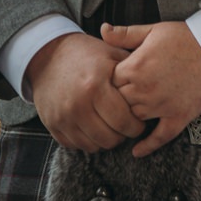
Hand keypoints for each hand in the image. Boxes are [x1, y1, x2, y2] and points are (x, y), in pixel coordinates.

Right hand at [28, 32, 144, 151]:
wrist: (47, 56)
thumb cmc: (85, 54)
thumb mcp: (110, 54)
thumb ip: (132, 71)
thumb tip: (153, 89)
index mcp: (95, 85)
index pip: (124, 121)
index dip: (137, 125)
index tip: (139, 121)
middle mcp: (78, 104)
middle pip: (111, 138)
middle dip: (123, 135)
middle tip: (127, 126)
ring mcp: (63, 117)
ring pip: (94, 146)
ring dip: (107, 140)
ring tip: (111, 127)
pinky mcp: (53, 125)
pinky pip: (77, 146)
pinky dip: (89, 140)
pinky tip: (94, 127)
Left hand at [101, 21, 200, 156]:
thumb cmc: (187, 38)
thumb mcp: (153, 30)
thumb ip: (125, 33)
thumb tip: (103, 30)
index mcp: (135, 67)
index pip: (108, 82)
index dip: (109, 80)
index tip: (114, 79)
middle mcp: (144, 89)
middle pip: (118, 102)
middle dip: (117, 99)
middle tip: (119, 97)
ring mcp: (161, 106)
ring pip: (133, 119)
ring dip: (130, 117)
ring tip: (127, 115)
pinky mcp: (178, 117)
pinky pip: (159, 137)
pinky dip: (147, 146)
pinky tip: (137, 152)